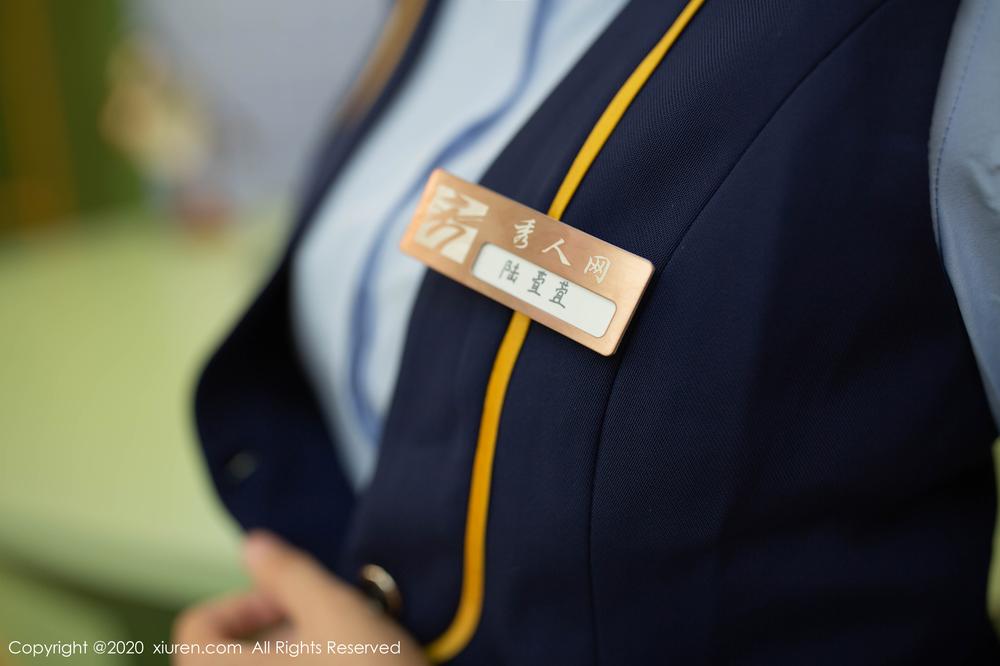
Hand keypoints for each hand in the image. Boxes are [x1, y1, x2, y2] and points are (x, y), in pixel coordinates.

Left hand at [173, 531, 427, 664]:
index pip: (197, 628)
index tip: (289, 602)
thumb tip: (253, 545)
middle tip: (325, 626)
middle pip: (225, 656)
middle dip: (275, 631)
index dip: (242, 603)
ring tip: (341, 649)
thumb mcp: (332, 609)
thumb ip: (288, 572)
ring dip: (290, 656)